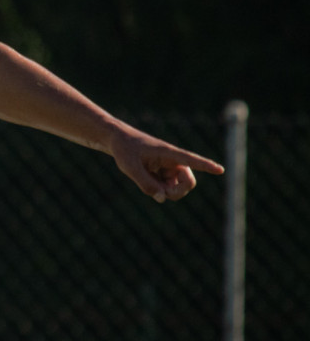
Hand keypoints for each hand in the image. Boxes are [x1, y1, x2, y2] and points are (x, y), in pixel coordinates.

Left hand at [109, 125, 224, 202]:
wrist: (119, 142)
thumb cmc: (125, 150)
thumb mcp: (130, 167)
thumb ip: (145, 184)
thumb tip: (162, 199)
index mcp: (169, 153)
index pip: (191, 160)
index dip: (206, 165)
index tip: (221, 170)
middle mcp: (175, 162)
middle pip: (188, 183)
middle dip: (176, 193)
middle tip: (158, 194)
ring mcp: (171, 169)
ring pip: (178, 190)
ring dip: (165, 192)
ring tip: (146, 180)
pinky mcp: (166, 175)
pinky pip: (168, 190)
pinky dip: (158, 191)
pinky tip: (146, 179)